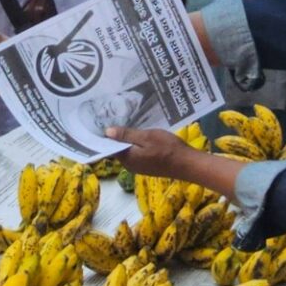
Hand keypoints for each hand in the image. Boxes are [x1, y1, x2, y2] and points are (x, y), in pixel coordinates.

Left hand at [105, 126, 246, 200]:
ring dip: (125, 139)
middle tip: (110, 118)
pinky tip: (137, 133)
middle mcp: (130, 165)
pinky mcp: (147, 165)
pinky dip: (134, 144)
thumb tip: (107, 132)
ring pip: (127, 151)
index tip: (98, 123)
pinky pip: (135, 153)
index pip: (108, 148)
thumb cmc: (167, 148)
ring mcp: (139, 166)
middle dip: (113, 136)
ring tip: (123, 122)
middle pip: (117, 150)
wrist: (187, 164)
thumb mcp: (147, 137)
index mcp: (127, 158)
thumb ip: (127, 135)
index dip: (103, 137)